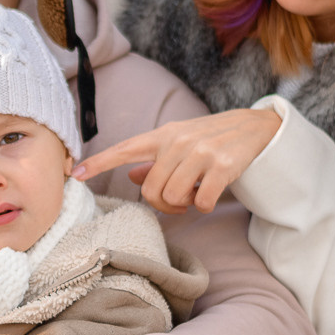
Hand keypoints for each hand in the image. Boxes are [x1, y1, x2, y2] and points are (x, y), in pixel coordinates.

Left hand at [72, 108, 282, 213]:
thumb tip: (129, 175)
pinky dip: (203, 206)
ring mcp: (201, 152)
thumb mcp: (181, 143)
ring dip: (183, 205)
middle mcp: (179, 141)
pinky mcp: (223, 166)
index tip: (77, 174)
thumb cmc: (212, 139)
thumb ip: (154, 160)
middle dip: (162, 204)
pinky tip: (210, 195)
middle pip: (151, 189)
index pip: (125, 149)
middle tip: (177, 202)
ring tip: (194, 195)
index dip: (100, 163)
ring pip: (174, 197)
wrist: (256, 127)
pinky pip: (200, 202)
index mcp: (164, 135)